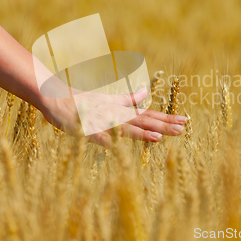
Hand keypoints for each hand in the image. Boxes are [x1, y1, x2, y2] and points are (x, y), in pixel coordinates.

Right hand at [40, 88, 186, 147]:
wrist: (56, 97)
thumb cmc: (82, 100)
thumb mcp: (108, 99)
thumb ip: (127, 99)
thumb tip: (145, 93)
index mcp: (121, 110)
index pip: (148, 114)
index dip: (165, 118)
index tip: (184, 120)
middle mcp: (115, 114)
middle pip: (142, 121)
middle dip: (163, 124)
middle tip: (183, 127)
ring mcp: (102, 121)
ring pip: (124, 128)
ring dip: (141, 132)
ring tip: (159, 136)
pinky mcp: (87, 129)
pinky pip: (100, 136)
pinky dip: (110, 140)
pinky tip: (120, 147)